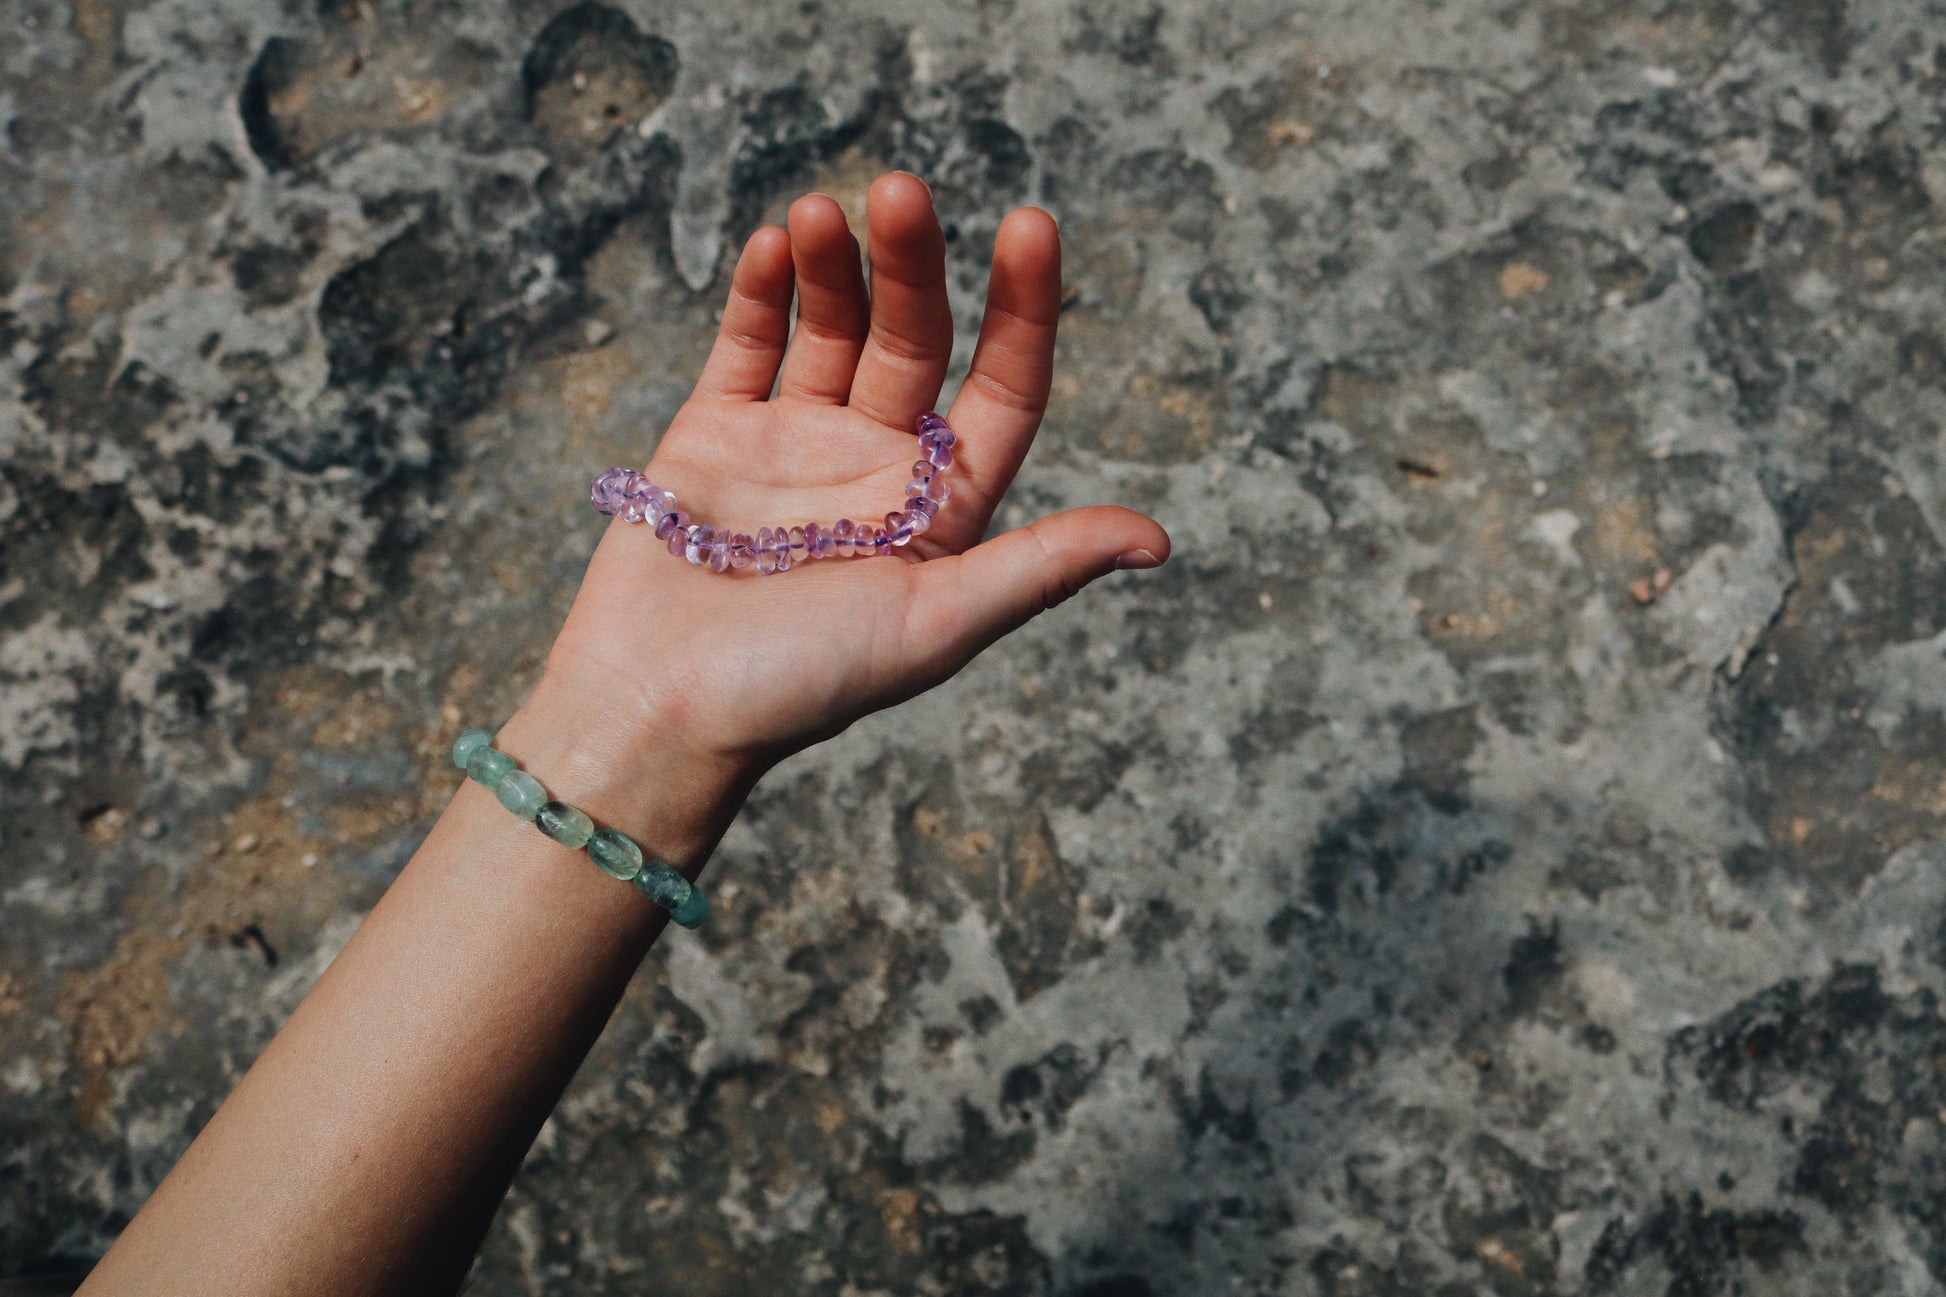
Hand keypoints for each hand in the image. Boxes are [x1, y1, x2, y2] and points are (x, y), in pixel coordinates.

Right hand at [538, 172, 1168, 787]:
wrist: (655, 708)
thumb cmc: (800, 685)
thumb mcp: (936, 625)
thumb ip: (1039, 568)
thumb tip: (1159, 539)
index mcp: (940, 508)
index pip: (1003, 387)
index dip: (1024, 310)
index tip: (1030, 225)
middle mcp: (875, 467)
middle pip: (913, 340)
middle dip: (913, 264)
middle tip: (901, 191)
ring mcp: (793, 444)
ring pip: (831, 329)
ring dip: (836, 265)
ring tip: (819, 213)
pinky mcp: (714, 435)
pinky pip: (747, 345)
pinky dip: (761, 293)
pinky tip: (778, 243)